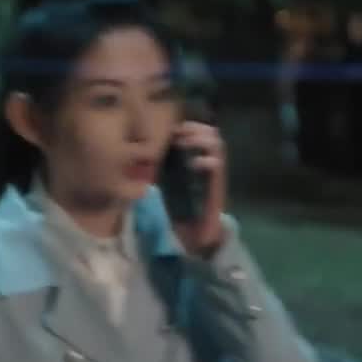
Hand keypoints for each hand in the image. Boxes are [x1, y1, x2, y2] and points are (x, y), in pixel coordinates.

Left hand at [169, 120, 227, 257]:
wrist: (196, 236)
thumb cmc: (181, 210)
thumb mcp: (167, 184)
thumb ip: (161, 170)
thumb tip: (142, 156)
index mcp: (197, 161)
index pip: (200, 134)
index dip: (188, 126)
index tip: (173, 127)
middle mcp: (209, 164)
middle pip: (211, 134)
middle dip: (195, 129)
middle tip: (180, 132)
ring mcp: (216, 175)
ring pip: (217, 146)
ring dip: (201, 140)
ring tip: (186, 142)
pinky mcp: (218, 187)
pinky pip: (218, 168)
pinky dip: (206, 161)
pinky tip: (195, 163)